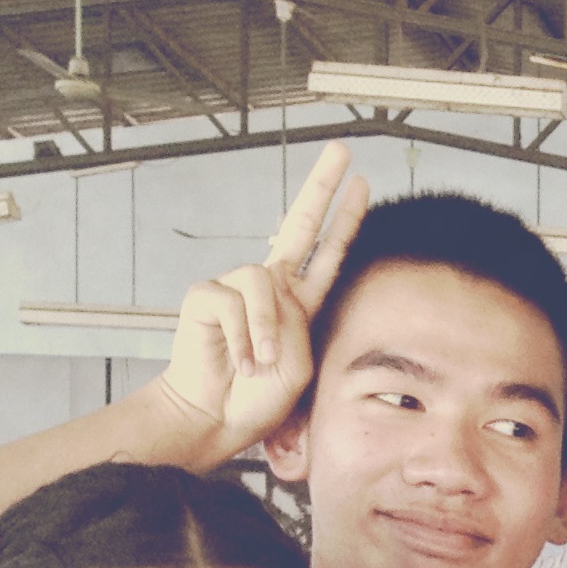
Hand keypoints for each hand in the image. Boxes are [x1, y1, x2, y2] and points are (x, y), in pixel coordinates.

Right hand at [157, 141, 368, 463]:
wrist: (217, 416)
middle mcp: (269, 285)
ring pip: (263, 280)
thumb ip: (295, 322)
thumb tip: (273, 286)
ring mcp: (235, 286)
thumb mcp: (297, 362)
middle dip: (321, 186)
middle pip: (297, 223)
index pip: (326, 252)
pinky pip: (233, 303)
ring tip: (261, 363)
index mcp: (298, 301)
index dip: (343, 220)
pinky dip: (242, 338)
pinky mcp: (205, 294)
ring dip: (267, 330)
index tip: (362, 185)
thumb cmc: (259, 396)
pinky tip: (238, 360)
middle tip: (341, 151)